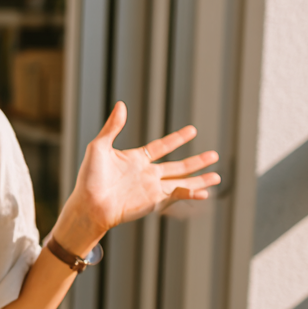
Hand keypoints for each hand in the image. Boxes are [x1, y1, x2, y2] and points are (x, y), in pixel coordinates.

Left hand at [55, 102, 220, 251]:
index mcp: (135, 159)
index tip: (193, 131)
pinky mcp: (153, 201)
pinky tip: (206, 193)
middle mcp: (146, 174)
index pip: (161, 146)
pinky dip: (192, 193)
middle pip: (178, 166)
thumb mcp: (98, 147)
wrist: (90, 204)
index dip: (177, 139)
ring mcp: (151, 188)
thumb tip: (120, 105)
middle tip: (214, 155)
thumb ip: (112, 127)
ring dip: (200, 178)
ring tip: (217, 175)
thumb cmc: (89, 178)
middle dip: (197, 161)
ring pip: (182, 181)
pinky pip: (177, 195)